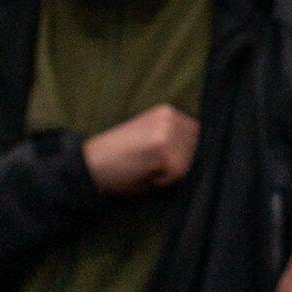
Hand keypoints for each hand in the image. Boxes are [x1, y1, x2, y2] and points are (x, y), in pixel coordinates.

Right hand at [82, 105, 199, 193]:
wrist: (91, 164)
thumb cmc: (119, 156)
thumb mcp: (149, 136)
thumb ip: (174, 136)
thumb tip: (201, 149)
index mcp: (167, 111)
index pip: (198, 132)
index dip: (188, 150)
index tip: (168, 159)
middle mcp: (169, 117)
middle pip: (198, 146)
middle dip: (182, 161)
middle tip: (154, 166)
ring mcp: (167, 133)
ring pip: (189, 161)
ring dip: (173, 172)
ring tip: (149, 169)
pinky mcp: (163, 151)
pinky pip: (178, 173)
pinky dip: (164, 180)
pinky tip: (147, 175)